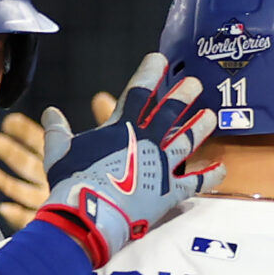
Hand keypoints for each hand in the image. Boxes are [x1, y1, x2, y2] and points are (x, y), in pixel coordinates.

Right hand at [0, 86, 119, 229]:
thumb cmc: (117, 177)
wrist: (123, 214)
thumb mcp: (112, 143)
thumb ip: (107, 118)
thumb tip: (102, 97)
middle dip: (10, 152)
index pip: (42, 141)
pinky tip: (5, 207)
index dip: (25, 132)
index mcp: (68, 161)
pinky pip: (31, 221)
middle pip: (27, 165)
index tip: (9, 121)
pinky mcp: (55, 226)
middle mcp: (58, 182)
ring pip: (23, 191)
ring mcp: (54, 205)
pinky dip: (17, 214)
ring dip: (6, 182)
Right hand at [32, 59, 220, 264]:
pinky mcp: (171, 191)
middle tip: (194, 83)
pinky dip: (211, 175)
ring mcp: (162, 165)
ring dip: (200, 127)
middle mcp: (147, 141)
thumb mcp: (59, 151)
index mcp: (121, 128)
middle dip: (183, 95)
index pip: (139, 92)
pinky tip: (223, 168)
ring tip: (211, 116)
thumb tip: (50, 112)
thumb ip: (57, 130)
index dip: (150, 73)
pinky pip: (196, 181)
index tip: (159, 58)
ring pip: (187, 140)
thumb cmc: (73, 183)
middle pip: (170, 112)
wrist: (90, 215)